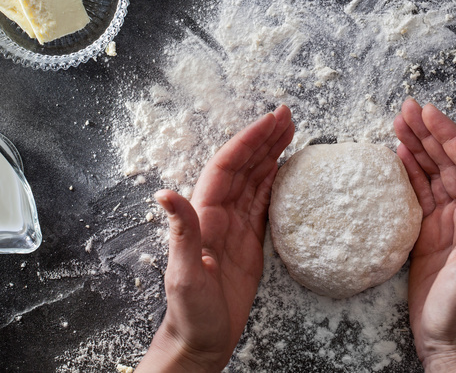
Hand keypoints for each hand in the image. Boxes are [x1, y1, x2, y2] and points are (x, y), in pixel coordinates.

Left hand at [135, 105, 293, 372]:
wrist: (201, 341)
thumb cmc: (190, 312)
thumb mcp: (184, 274)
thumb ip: (182, 232)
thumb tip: (165, 195)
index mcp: (204, 216)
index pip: (228, 167)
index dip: (248, 141)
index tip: (270, 121)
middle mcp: (218, 214)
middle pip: (243, 166)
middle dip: (264, 138)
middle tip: (287, 115)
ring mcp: (234, 226)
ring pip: (254, 179)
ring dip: (270, 154)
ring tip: (289, 131)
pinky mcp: (248, 241)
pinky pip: (262, 202)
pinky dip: (274, 182)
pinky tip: (285, 169)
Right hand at [394, 99, 455, 372]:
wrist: (446, 338)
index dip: (449, 135)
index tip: (429, 113)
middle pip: (446, 160)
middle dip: (428, 132)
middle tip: (407, 107)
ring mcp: (445, 219)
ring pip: (431, 172)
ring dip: (416, 145)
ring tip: (397, 121)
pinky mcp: (427, 231)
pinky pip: (418, 192)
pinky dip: (408, 170)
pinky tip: (398, 154)